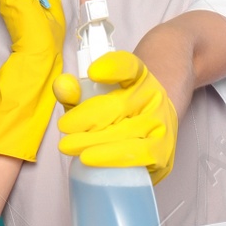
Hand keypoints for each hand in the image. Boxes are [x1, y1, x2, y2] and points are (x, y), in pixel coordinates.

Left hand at [51, 50, 178, 183]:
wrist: (154, 128)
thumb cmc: (118, 112)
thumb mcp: (96, 95)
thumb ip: (75, 91)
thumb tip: (62, 87)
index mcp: (138, 76)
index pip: (128, 66)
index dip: (111, 67)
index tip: (92, 72)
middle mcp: (154, 97)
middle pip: (118, 105)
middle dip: (86, 119)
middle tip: (63, 128)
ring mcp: (161, 124)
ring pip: (127, 132)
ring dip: (93, 142)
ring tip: (69, 146)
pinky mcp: (163, 151)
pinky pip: (140, 156)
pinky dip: (113, 158)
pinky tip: (91, 160)